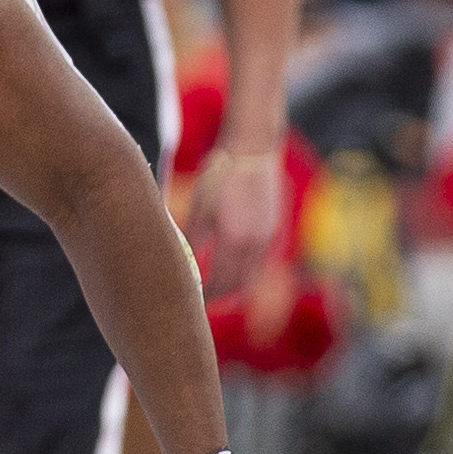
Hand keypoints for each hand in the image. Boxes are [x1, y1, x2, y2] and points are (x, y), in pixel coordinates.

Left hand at [188, 140, 282, 287]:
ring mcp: (268, 237)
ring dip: (235, 285)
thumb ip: (192, 238)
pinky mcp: (273, 228)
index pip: (220, 281)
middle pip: (239, 285)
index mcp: (234, 241)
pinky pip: (259, 260)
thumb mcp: (200, 207)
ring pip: (252, 274)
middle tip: (203, 301)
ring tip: (216, 288)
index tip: (194, 302)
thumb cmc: (220, 175)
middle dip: (222, 296)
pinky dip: (246, 269)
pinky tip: (232, 265)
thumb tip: (179, 260)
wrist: (253, 151)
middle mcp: (255, 244)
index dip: (208, 295)